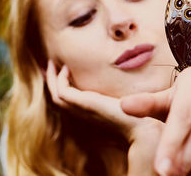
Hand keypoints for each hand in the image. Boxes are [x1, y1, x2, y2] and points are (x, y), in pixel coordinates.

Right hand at [45, 60, 160, 175]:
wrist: (140, 128)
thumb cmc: (136, 117)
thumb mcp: (124, 104)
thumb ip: (119, 98)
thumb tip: (124, 91)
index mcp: (89, 113)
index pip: (68, 101)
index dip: (61, 87)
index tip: (61, 71)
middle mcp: (82, 113)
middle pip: (57, 97)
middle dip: (52, 81)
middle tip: (50, 64)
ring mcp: (82, 109)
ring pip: (56, 95)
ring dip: (52, 78)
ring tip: (52, 63)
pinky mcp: (84, 104)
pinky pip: (62, 92)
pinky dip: (60, 80)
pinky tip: (67, 68)